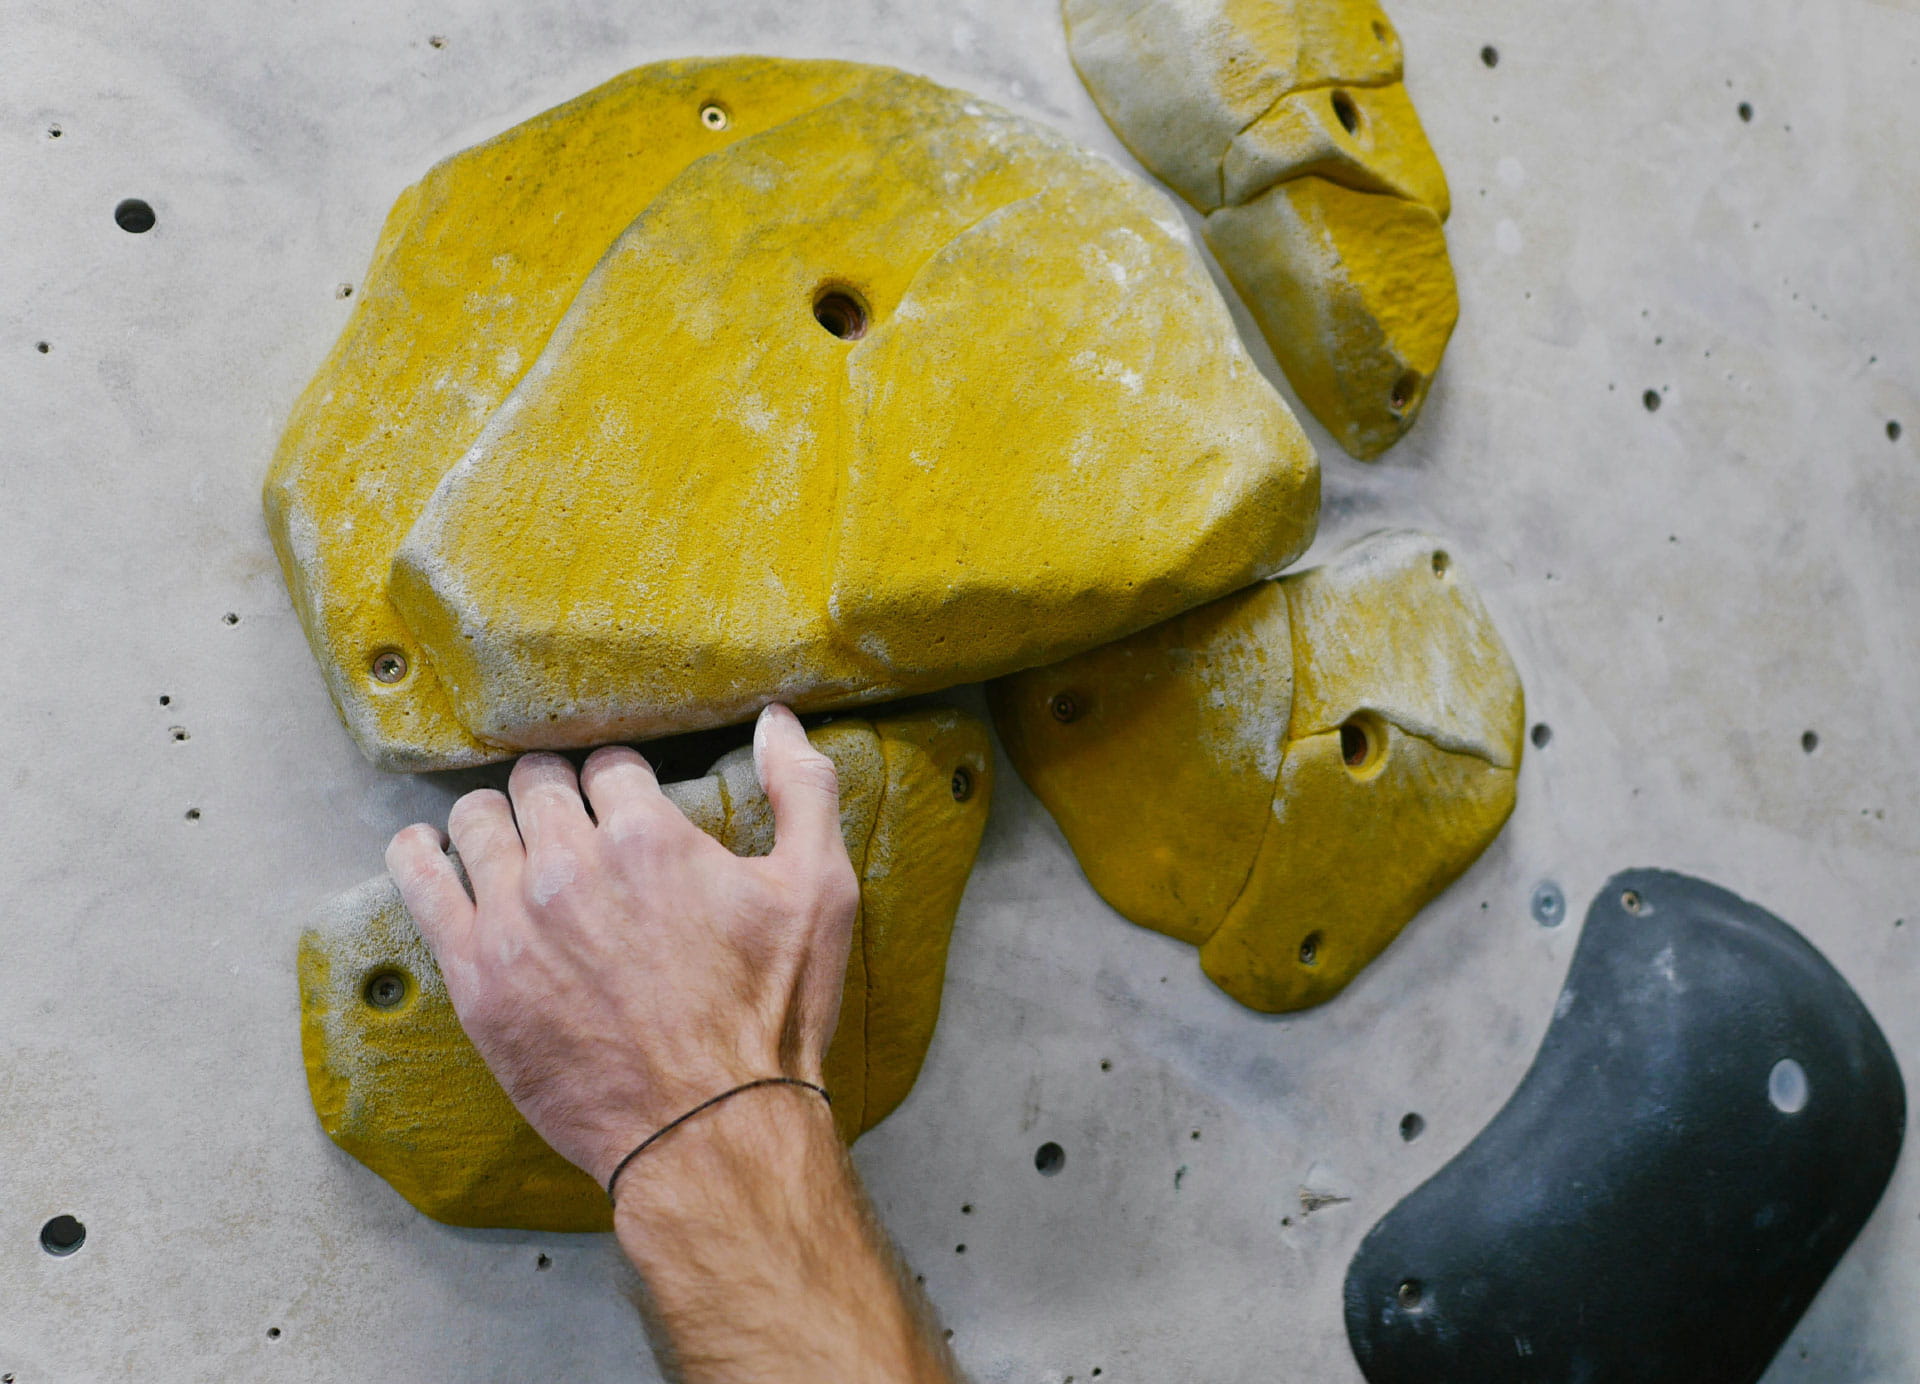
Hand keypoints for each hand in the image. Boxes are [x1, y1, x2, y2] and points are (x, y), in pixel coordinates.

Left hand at [383, 702, 858, 1186]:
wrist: (709, 1129)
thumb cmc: (770, 1014)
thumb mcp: (819, 891)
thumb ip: (804, 789)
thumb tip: (775, 720)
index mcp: (647, 836)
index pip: (610, 764)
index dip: (621, 781)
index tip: (624, 804)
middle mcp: (569, 865)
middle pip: (537, 782)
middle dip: (557, 790)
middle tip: (569, 819)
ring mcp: (513, 919)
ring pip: (476, 818)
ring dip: (495, 816)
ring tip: (507, 837)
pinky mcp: (475, 974)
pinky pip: (421, 882)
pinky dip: (419, 853)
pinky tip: (427, 850)